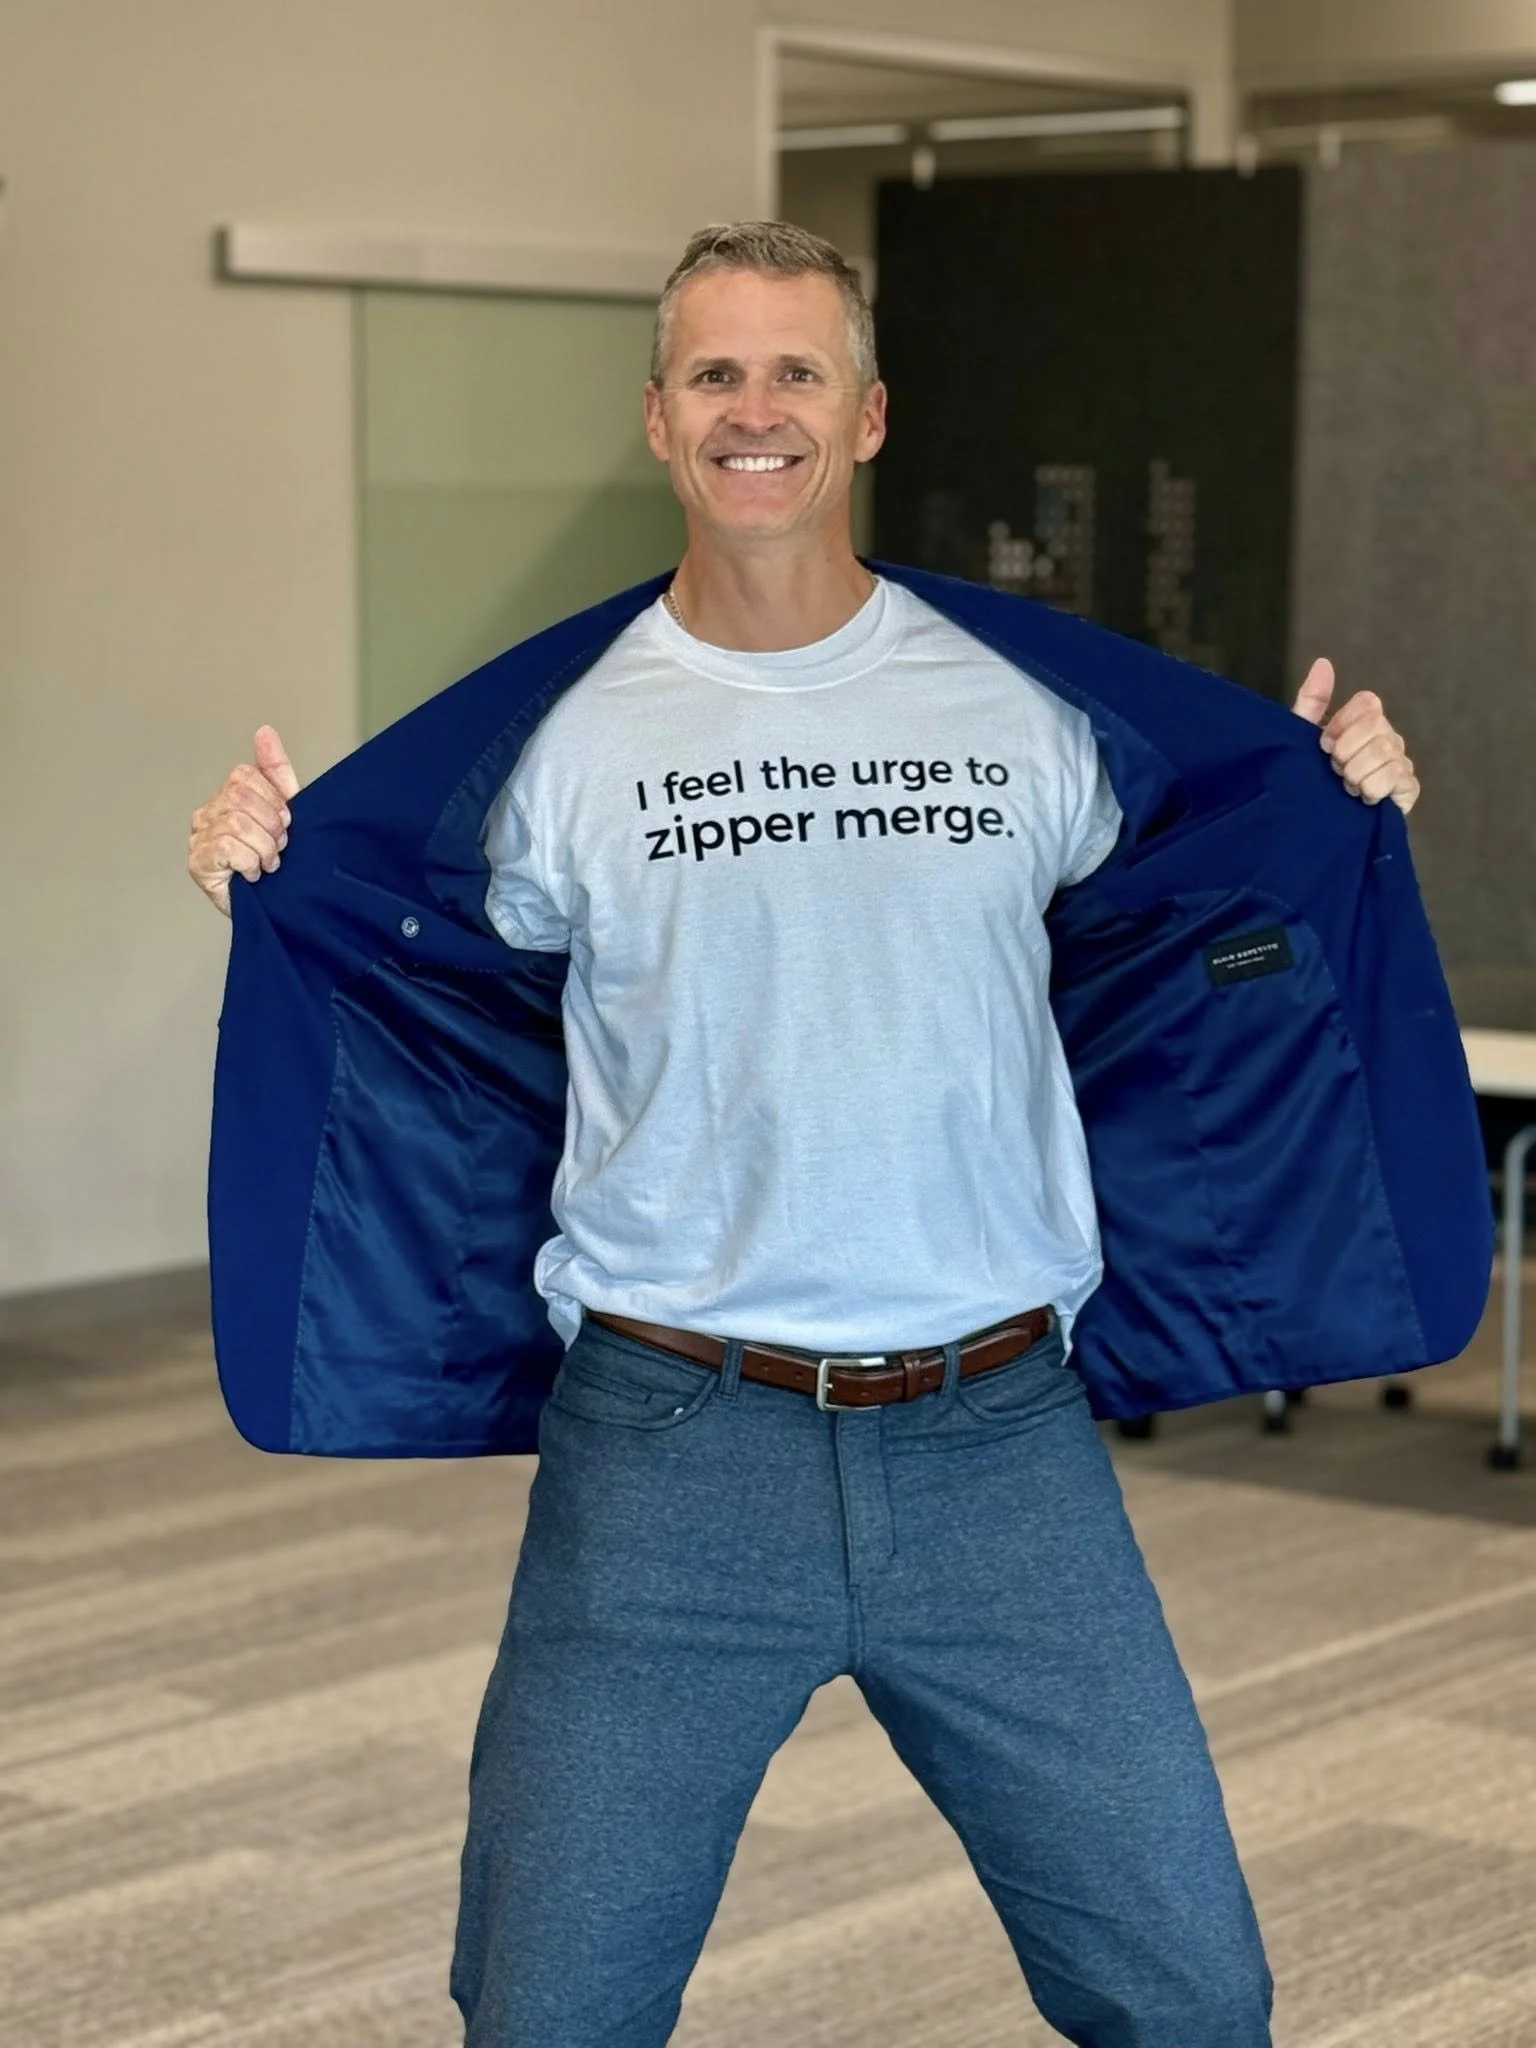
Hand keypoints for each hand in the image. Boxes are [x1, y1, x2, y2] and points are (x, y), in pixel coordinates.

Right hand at [187, 726, 299, 916]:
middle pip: (239, 798)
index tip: (286, 824)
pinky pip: (226, 848)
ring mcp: (198, 838)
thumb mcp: (286, 811)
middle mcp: (207, 814)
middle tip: (279, 847)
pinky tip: (253, 875)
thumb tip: (265, 731)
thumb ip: (275, 771)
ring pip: (236, 824)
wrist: (280, 907)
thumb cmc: (281, 861)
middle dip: (271, 825)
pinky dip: (249, 862)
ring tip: (269, 864)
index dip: (272, 799)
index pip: (244, 776)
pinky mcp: (198, 864)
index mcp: (227, 797)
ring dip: (264, 848)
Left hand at [1291, 658, 1419, 814]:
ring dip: (1356, 773)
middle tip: (1334, 769)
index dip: (1343, 724)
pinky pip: (1399, 778)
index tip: (1323, 745)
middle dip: (1346, 753)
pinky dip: (1372, 789)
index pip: (1368, 703)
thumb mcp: (1300, 739)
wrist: (1315, 824)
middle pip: (1377, 728)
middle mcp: (1387, 738)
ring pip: (1386, 753)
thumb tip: (1323, 662)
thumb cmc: (1308, 777)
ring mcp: (1400, 762)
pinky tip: (1362, 798)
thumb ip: (1311, 701)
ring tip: (1345, 786)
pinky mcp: (1408, 789)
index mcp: (1364, 722)